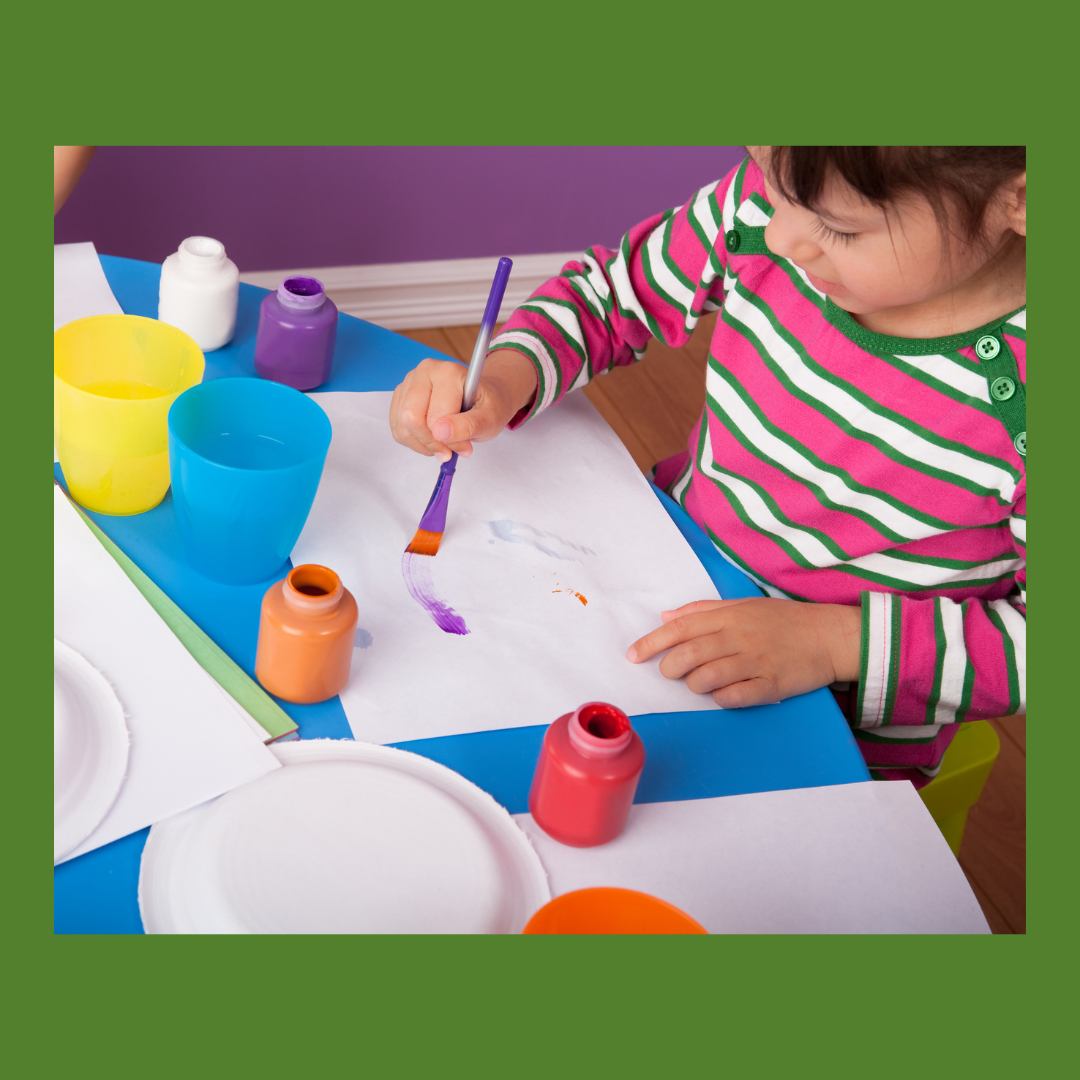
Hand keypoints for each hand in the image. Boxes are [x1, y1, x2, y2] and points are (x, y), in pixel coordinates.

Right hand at [389, 350, 537, 460]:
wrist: (482, 398)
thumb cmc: (487, 406)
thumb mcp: (489, 419)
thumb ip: (468, 426)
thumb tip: (441, 432)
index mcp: (448, 372)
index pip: (435, 418)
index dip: (450, 441)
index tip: (465, 448)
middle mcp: (424, 372)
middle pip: (411, 419)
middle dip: (432, 443)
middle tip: (451, 451)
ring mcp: (409, 383)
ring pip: (402, 427)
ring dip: (423, 445)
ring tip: (444, 444)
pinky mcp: (401, 396)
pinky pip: (397, 429)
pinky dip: (414, 442)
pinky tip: (432, 438)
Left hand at [626, 597, 860, 707]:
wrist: (829, 635)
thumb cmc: (783, 620)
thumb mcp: (743, 604)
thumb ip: (703, 610)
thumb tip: (666, 616)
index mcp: (728, 616)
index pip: (679, 628)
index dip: (651, 643)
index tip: (632, 655)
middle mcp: (738, 637)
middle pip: (687, 655)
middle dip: (669, 668)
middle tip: (670, 672)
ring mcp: (754, 662)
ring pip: (706, 678)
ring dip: (694, 685)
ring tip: (698, 683)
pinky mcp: (770, 685)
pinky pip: (733, 698)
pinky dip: (720, 699)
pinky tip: (722, 694)